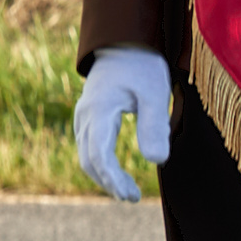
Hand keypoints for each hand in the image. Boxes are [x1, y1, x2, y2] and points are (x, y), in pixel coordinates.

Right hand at [73, 47, 173, 201]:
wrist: (124, 43)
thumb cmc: (143, 66)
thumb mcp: (155, 94)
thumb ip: (154, 126)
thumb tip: (157, 162)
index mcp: (99, 111)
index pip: (99, 155)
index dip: (114, 179)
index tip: (132, 195)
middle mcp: (84, 116)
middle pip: (88, 159)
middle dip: (108, 182)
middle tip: (132, 198)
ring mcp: (83, 116)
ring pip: (85, 154)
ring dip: (103, 176)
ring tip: (126, 190)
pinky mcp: (88, 116)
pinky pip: (88, 146)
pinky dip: (100, 163)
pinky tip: (116, 170)